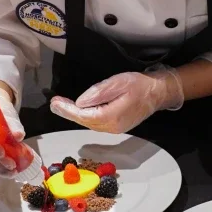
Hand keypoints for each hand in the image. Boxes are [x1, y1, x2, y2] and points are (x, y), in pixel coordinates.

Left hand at [49, 68, 184, 133]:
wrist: (157, 93)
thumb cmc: (140, 86)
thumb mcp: (118, 83)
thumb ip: (98, 93)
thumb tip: (80, 103)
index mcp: (112, 117)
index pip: (84, 115)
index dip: (68, 110)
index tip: (55, 104)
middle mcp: (112, 127)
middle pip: (85, 121)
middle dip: (68, 113)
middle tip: (55, 104)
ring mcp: (114, 128)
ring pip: (89, 123)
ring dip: (75, 114)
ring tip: (62, 105)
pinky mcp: (116, 126)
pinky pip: (96, 122)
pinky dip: (85, 116)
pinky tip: (79, 109)